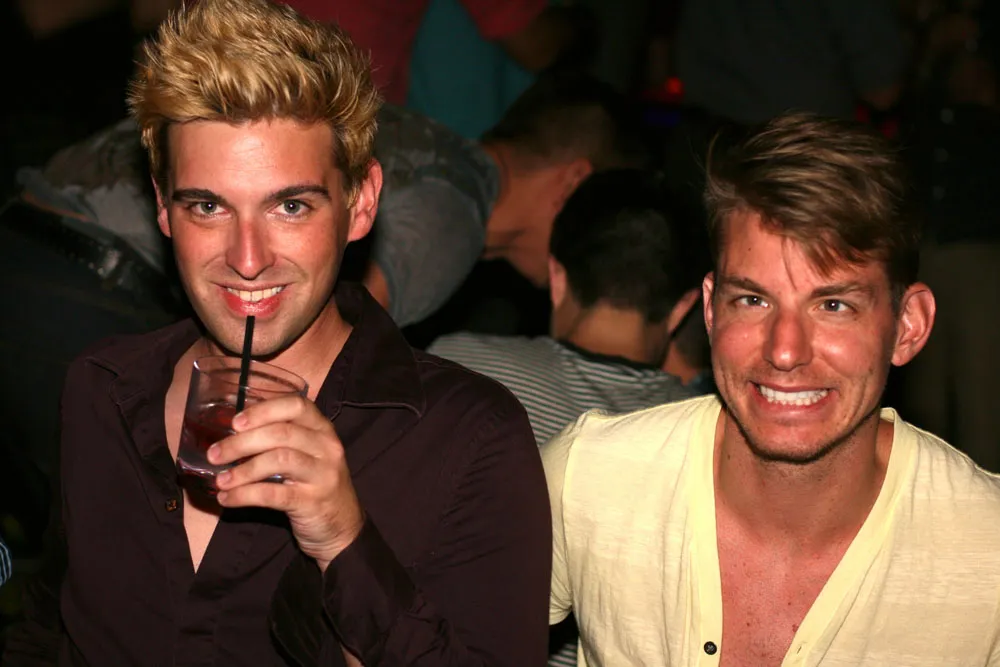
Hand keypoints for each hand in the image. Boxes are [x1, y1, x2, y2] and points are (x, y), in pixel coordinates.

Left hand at [208, 396, 363, 570]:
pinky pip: (273, 494)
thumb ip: (281, 441)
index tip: (235, 422)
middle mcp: (327, 448)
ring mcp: (323, 475)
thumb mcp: (308, 456)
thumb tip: (231, 434)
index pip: (297, 406)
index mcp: (323, 430)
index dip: (264, 410)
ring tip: (220, 480)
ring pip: (278, 460)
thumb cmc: (315, 486)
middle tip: (215, 454)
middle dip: (242, 442)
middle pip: (282, 433)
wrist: (343, 528)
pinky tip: (227, 499)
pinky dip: (245, 495)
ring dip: (242, 470)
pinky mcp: (313, 502)